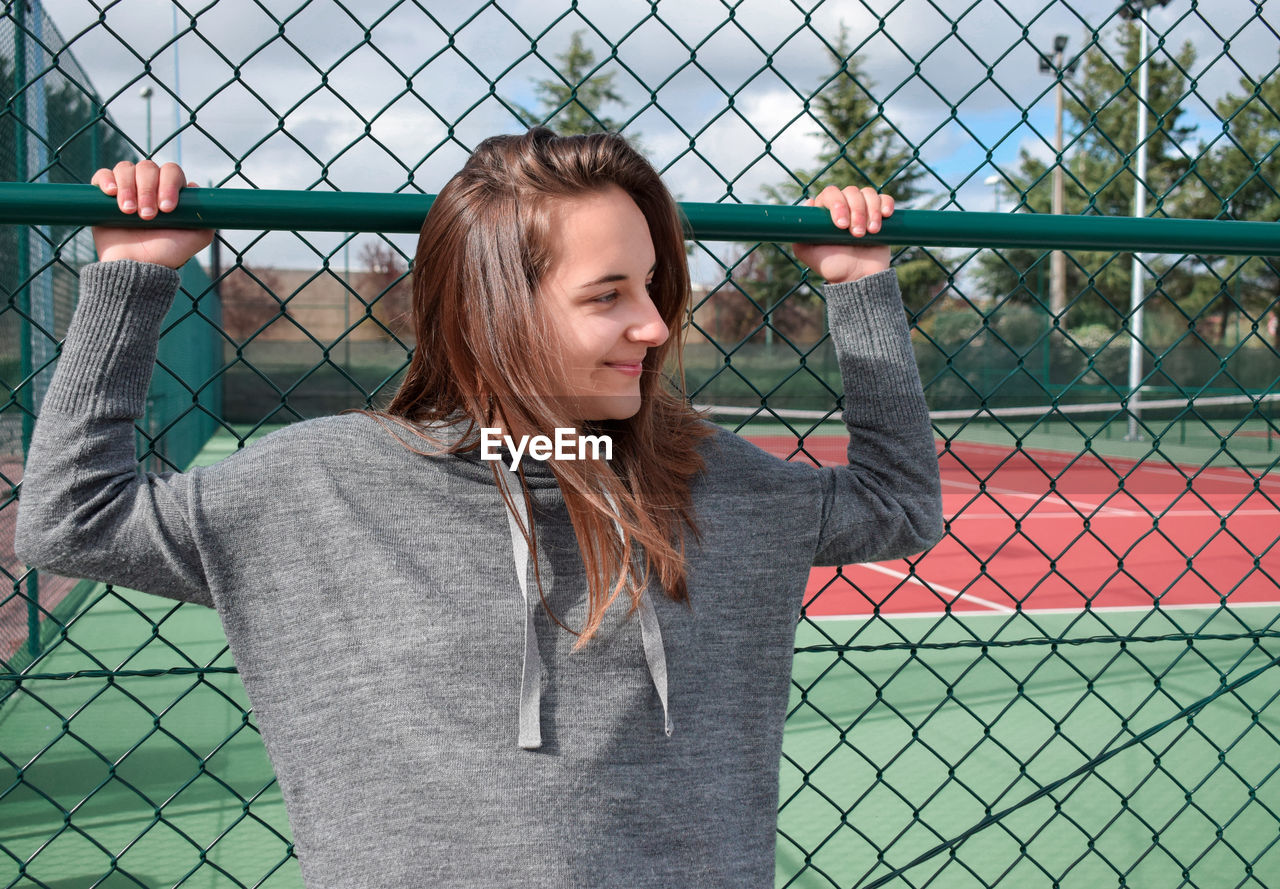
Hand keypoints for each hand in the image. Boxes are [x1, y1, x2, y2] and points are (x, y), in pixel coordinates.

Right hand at [90, 161, 213, 268]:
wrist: (136, 268)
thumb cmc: (166, 254)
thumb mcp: (196, 238)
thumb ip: (206, 218)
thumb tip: (197, 190)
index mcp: (170, 192)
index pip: (171, 172)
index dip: (169, 185)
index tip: (167, 209)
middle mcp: (149, 187)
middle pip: (148, 168)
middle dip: (148, 190)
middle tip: (147, 216)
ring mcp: (126, 189)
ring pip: (126, 168)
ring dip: (128, 188)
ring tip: (129, 212)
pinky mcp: (103, 195)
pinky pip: (102, 174)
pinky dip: (106, 179)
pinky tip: (110, 193)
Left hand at [792, 185, 894, 283]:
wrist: (859, 278)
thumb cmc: (834, 267)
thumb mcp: (809, 255)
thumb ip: (799, 235)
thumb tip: (808, 204)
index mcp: (826, 212)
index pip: (831, 194)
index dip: (837, 204)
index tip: (841, 225)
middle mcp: (844, 206)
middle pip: (851, 192)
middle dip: (856, 211)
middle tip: (856, 234)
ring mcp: (862, 209)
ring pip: (868, 193)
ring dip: (871, 211)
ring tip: (871, 232)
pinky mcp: (879, 214)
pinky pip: (884, 198)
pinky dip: (886, 203)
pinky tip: (886, 215)